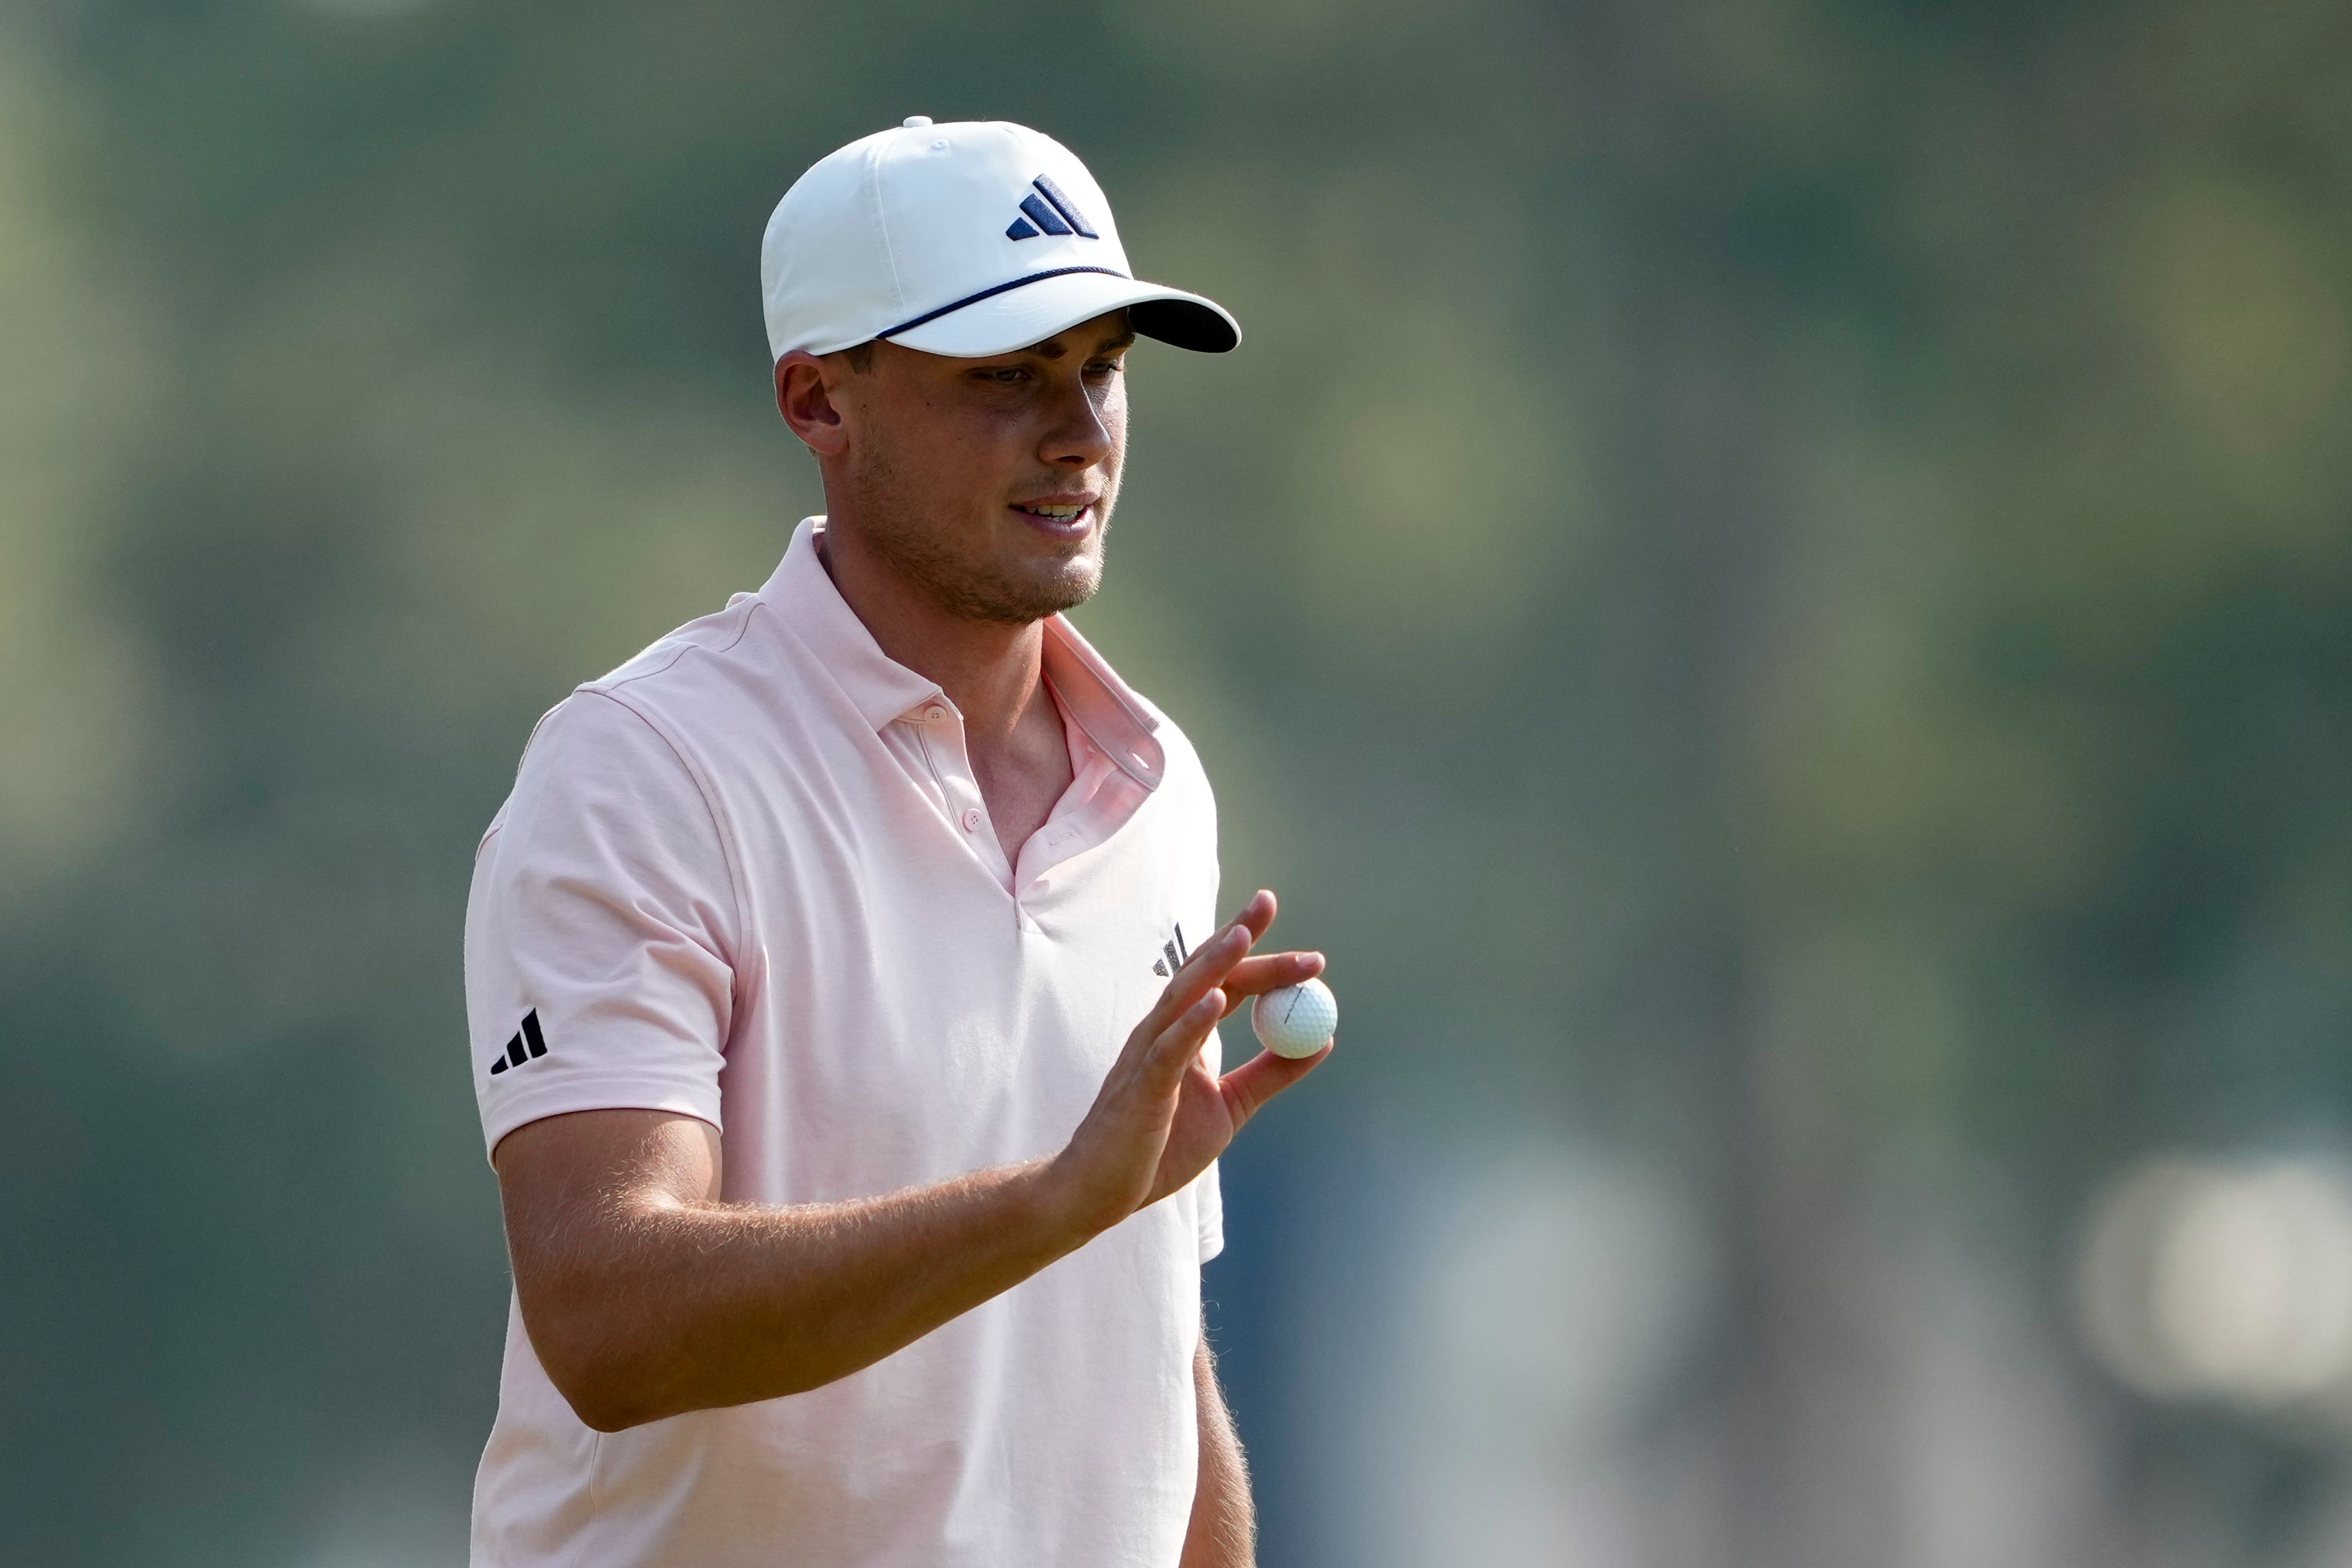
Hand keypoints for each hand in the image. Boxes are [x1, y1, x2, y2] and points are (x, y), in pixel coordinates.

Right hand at [1048, 890, 1330, 1239]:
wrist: (1099, 1191)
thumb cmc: (1156, 1148)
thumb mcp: (1229, 1106)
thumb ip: (1270, 1073)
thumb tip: (1322, 1040)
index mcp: (1183, 1034)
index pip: (1224, 979)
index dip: (1258, 954)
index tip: (1303, 945)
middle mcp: (1162, 1032)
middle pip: (1205, 973)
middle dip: (1240, 940)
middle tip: (1271, 906)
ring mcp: (1148, 1056)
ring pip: (1182, 998)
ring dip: (1214, 965)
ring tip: (1242, 934)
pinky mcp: (1142, 1087)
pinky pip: (1169, 1048)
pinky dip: (1193, 1022)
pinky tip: (1218, 1000)